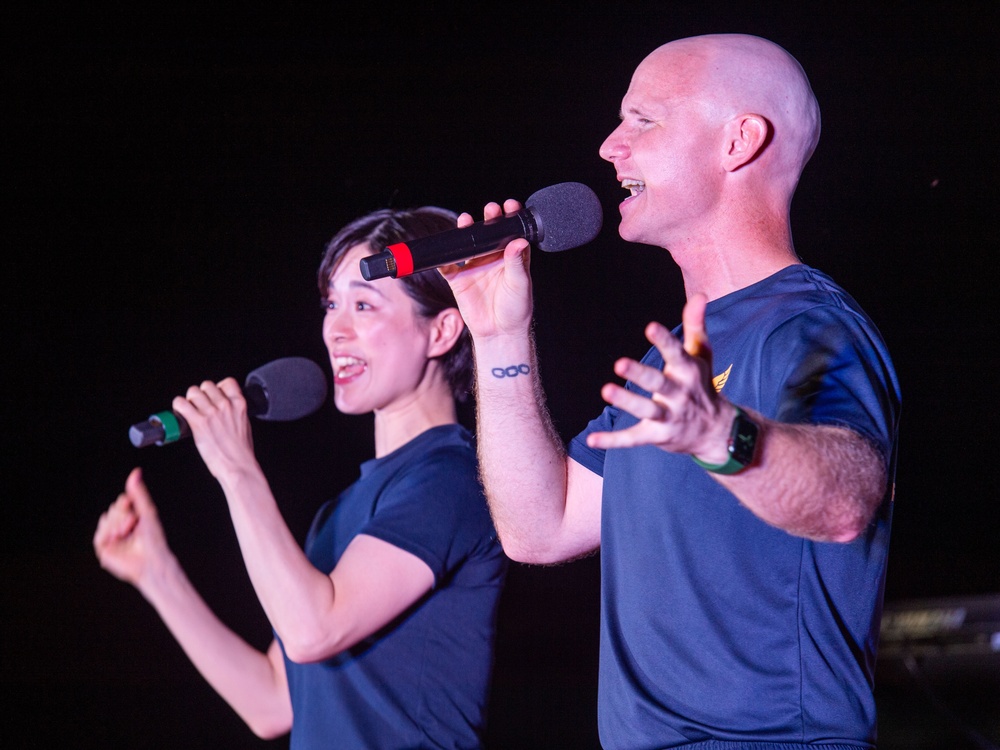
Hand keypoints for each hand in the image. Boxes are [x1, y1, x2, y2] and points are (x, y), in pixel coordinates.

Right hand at [94, 467, 171, 586]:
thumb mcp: (147, 512)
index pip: (122, 503)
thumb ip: (139, 493)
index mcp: (133, 520)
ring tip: (128, 530)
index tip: (128, 502)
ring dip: (117, 522)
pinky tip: (118, 535)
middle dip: (122, 513)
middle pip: (113, 510)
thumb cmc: (154, 539)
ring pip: (106, 519)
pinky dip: (108, 532)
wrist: (152, 560)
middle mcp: (122, 528)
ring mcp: (113, 539)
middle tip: (133, 520)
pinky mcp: (105, 550)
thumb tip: (136, 472)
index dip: (123, 502)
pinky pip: (99, 535)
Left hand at [172, 378, 257, 482]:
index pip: (227, 382)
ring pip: (193, 392)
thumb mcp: (245, 425)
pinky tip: (181, 414)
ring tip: (190, 411)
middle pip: (206, 385)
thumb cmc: (242, 451)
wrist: (238, 466)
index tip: (214, 396)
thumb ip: (235, 412)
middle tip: (199, 407)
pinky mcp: (198, 422)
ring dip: (189, 400)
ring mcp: (211, 413)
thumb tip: (224, 411)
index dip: (218, 388)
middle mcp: (225, 405)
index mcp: (240, 404)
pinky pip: (181, 403)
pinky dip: (178, 407)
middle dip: (201, 395)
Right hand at [438, 199, 533, 340]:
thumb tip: (518, 241)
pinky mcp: (459, 279)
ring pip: (467, 244)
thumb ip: (517, 263)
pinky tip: (443, 252)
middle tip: (490, 210)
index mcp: (511, 256)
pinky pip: (447, 266)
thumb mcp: (520, 284)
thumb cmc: (516, 309)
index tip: (510, 206)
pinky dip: (443, 259)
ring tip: (466, 221)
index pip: (511, 231)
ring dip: (466, 232)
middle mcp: (493, 258)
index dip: (511, 217)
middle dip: (489, 219)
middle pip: (489, 233)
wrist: (499, 333)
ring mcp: (475, 266)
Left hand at [586, 294, 733, 461]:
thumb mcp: (701, 355)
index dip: (664, 341)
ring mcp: (668, 417)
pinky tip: (592, 439)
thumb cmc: (701, 385)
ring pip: (646, 410)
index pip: (676, 354)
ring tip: (606, 390)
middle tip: (620, 363)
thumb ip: (695, 326)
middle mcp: (679, 394)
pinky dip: (613, 441)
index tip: (651, 327)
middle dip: (640, 374)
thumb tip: (700, 295)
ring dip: (627, 401)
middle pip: (658, 383)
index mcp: (688, 372)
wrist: (717, 431)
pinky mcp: (657, 436)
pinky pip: (633, 439)